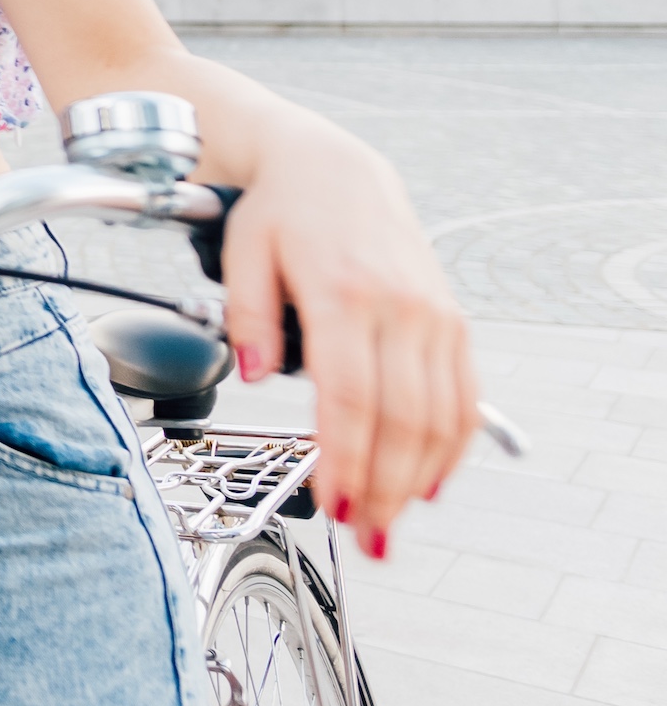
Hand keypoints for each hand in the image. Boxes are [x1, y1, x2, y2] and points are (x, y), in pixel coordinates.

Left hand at [221, 132, 476, 554]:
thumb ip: (248, 317)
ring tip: (392, 523)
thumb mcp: (241, 253)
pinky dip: (454, 445)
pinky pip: (464, 395)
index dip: (345, 459)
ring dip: (420, 479)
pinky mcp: (451, 320)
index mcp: (343, 292)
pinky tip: (432, 481)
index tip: (336, 505)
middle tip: (367, 538)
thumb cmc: (280, 212)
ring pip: (440, 416)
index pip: (350, 396)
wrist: (334, 168)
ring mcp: (433, 315)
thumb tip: (259, 375)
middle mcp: (399, 307)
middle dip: (385, 488)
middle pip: (401, 419)